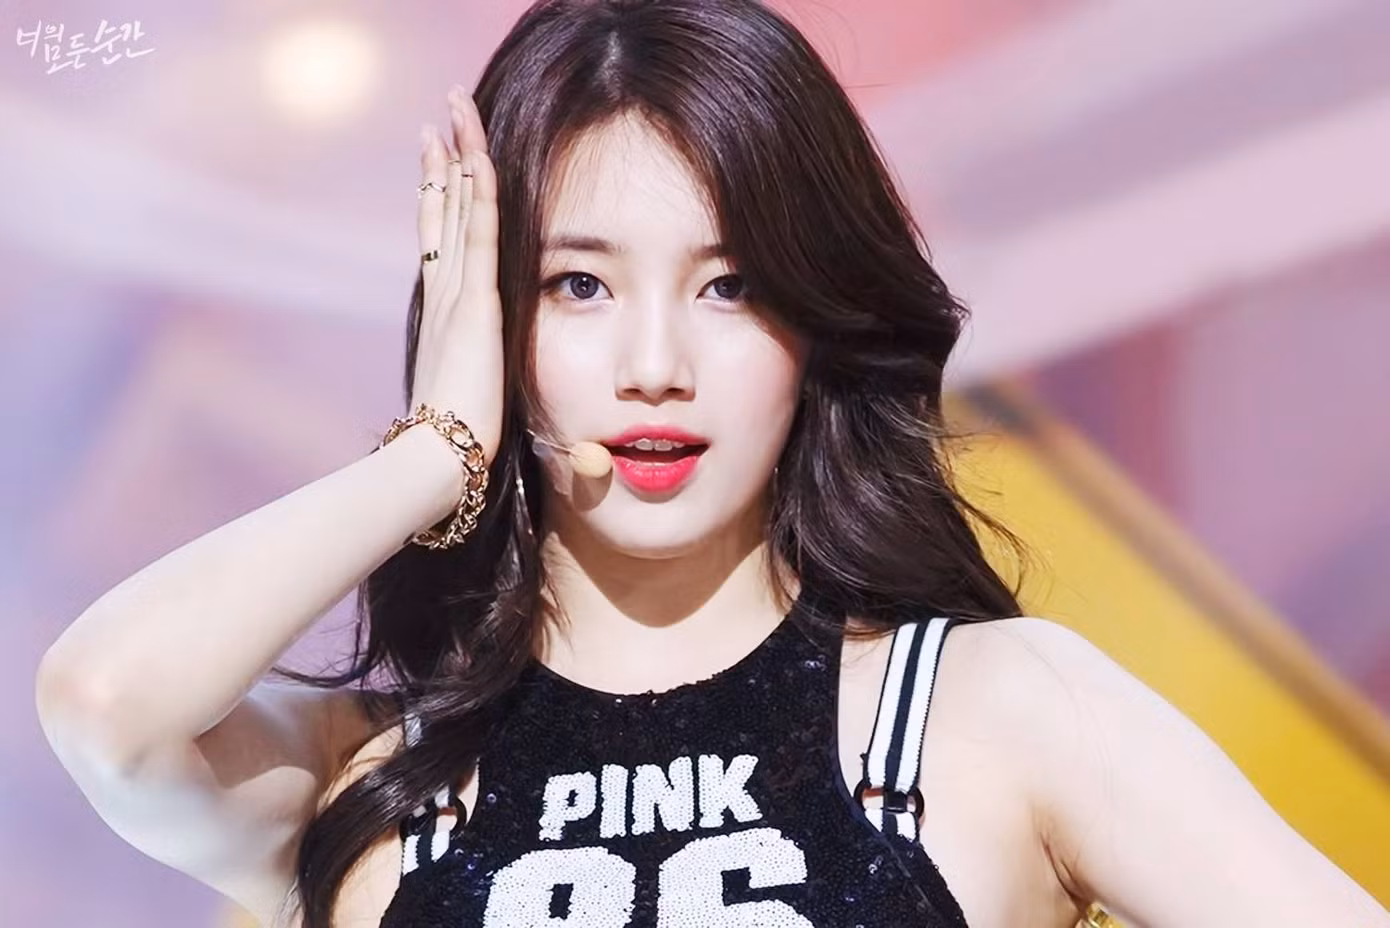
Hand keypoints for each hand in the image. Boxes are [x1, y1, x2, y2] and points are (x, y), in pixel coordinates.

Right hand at [409, 84, 503, 465]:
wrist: (435, 459)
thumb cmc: (457, 448)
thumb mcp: (485, 411)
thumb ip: (508, 401)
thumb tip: (562, 438)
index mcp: (445, 315)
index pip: (442, 242)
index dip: (440, 198)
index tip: (441, 159)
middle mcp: (443, 294)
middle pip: (443, 212)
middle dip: (443, 161)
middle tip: (441, 118)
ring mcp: (456, 294)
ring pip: (457, 210)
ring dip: (458, 157)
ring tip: (455, 111)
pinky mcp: (476, 302)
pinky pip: (480, 233)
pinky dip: (478, 192)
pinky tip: (478, 155)